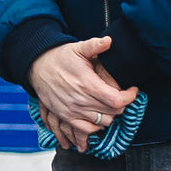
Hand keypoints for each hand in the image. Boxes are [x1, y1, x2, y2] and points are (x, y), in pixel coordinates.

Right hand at [24, 36, 137, 151]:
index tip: (133, 90)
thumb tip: (109, 41)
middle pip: (113, 112)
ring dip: (110, 114)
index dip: (130, 97)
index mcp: (87, 84)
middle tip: (121, 96)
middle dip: (122, 104)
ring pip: (103, 122)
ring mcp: (72, 110)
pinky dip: (96, 126)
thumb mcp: (77, 48)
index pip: (117, 100)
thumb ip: (95, 45)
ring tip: (110, 104)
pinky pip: (87, 129)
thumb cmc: (60, 57)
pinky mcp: (65, 116)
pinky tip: (98, 116)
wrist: (37, 67)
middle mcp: (80, 100)